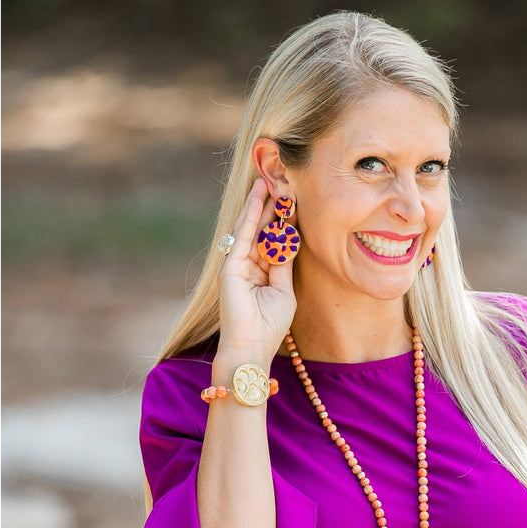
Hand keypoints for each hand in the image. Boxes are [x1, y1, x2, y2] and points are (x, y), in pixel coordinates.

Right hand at [216, 177, 297, 361]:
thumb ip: (283, 265)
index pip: (273, 241)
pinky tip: (260, 197)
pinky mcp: (230, 267)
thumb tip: (289, 240)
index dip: (283, 221)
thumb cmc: (268, 326)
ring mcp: (237, 265)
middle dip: (273, 207)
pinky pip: (243, 235)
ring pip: (252, 228)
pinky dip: (252, 215)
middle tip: (284, 182)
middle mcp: (247, 266)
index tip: (295, 201)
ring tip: (271, 180)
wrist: (250, 348)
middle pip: (262, 230)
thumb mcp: (282, 290)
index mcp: (261, 273)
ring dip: (262, 204)